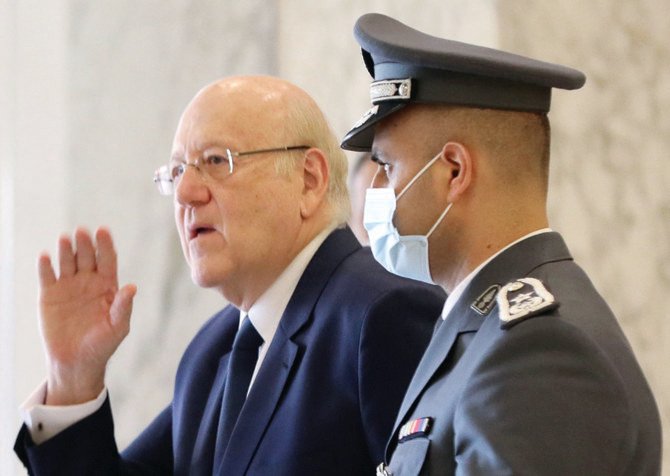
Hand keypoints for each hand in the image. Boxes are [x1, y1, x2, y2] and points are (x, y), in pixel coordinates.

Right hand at [38, 227, 136, 404]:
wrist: (77, 362)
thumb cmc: (102, 345)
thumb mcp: (118, 327)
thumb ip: (123, 307)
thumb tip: (132, 287)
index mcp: (108, 285)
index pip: (107, 260)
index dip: (105, 245)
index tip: (103, 231)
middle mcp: (88, 281)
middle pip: (87, 257)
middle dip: (85, 244)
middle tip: (82, 232)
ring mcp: (68, 286)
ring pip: (67, 262)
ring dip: (66, 250)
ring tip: (65, 238)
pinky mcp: (49, 295)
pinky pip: (47, 276)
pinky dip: (45, 266)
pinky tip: (45, 256)